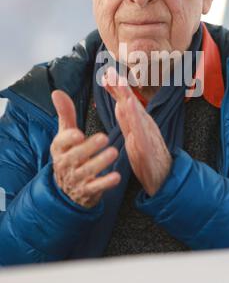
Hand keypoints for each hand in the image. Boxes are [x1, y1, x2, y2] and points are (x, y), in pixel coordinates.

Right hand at [50, 90, 120, 208]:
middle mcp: (66, 164)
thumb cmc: (70, 153)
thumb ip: (65, 114)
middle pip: (75, 156)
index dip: (69, 139)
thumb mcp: (65, 135)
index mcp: (60, 148)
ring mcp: (76, 179)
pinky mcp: (87, 191)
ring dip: (100, 162)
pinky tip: (117, 177)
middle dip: (89, 148)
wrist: (67, 188)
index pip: (61, 142)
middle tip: (104, 138)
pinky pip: (96, 188)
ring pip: (87, 171)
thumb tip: (57, 92)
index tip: (79, 134)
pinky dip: (106, 183)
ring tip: (114, 152)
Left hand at [102, 67, 172, 195]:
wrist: (165, 178)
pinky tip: (130, 104)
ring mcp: (146, 133)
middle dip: (120, 86)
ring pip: (135, 111)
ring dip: (126, 95)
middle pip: (130, 102)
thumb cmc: (148, 158)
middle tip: (109, 71)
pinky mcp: (147, 145)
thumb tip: (119, 102)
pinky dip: (135, 115)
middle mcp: (144, 124)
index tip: (105, 74)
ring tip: (118, 81)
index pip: (126, 102)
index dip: (116, 88)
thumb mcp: (134, 136)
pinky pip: (140, 129)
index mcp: (138, 122)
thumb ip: (127, 120)